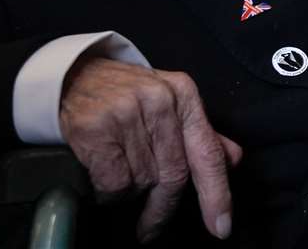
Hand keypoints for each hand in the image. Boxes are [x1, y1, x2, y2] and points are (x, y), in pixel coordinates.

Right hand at [59, 57, 242, 241]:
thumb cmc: (129, 96)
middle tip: (151, 230)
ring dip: (132, 193)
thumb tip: (232, 160)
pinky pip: (114, 182)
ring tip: (120, 178)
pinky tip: (104, 180)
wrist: (76, 77)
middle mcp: (161, 102)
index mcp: (185, 95)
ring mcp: (128, 113)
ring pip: (143, 180)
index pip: (208, 152)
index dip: (217, 194)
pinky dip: (110, 193)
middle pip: (175, 173)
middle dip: (163, 208)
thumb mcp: (171, 103)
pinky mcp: (97, 129)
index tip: (221, 226)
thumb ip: (201, 133)